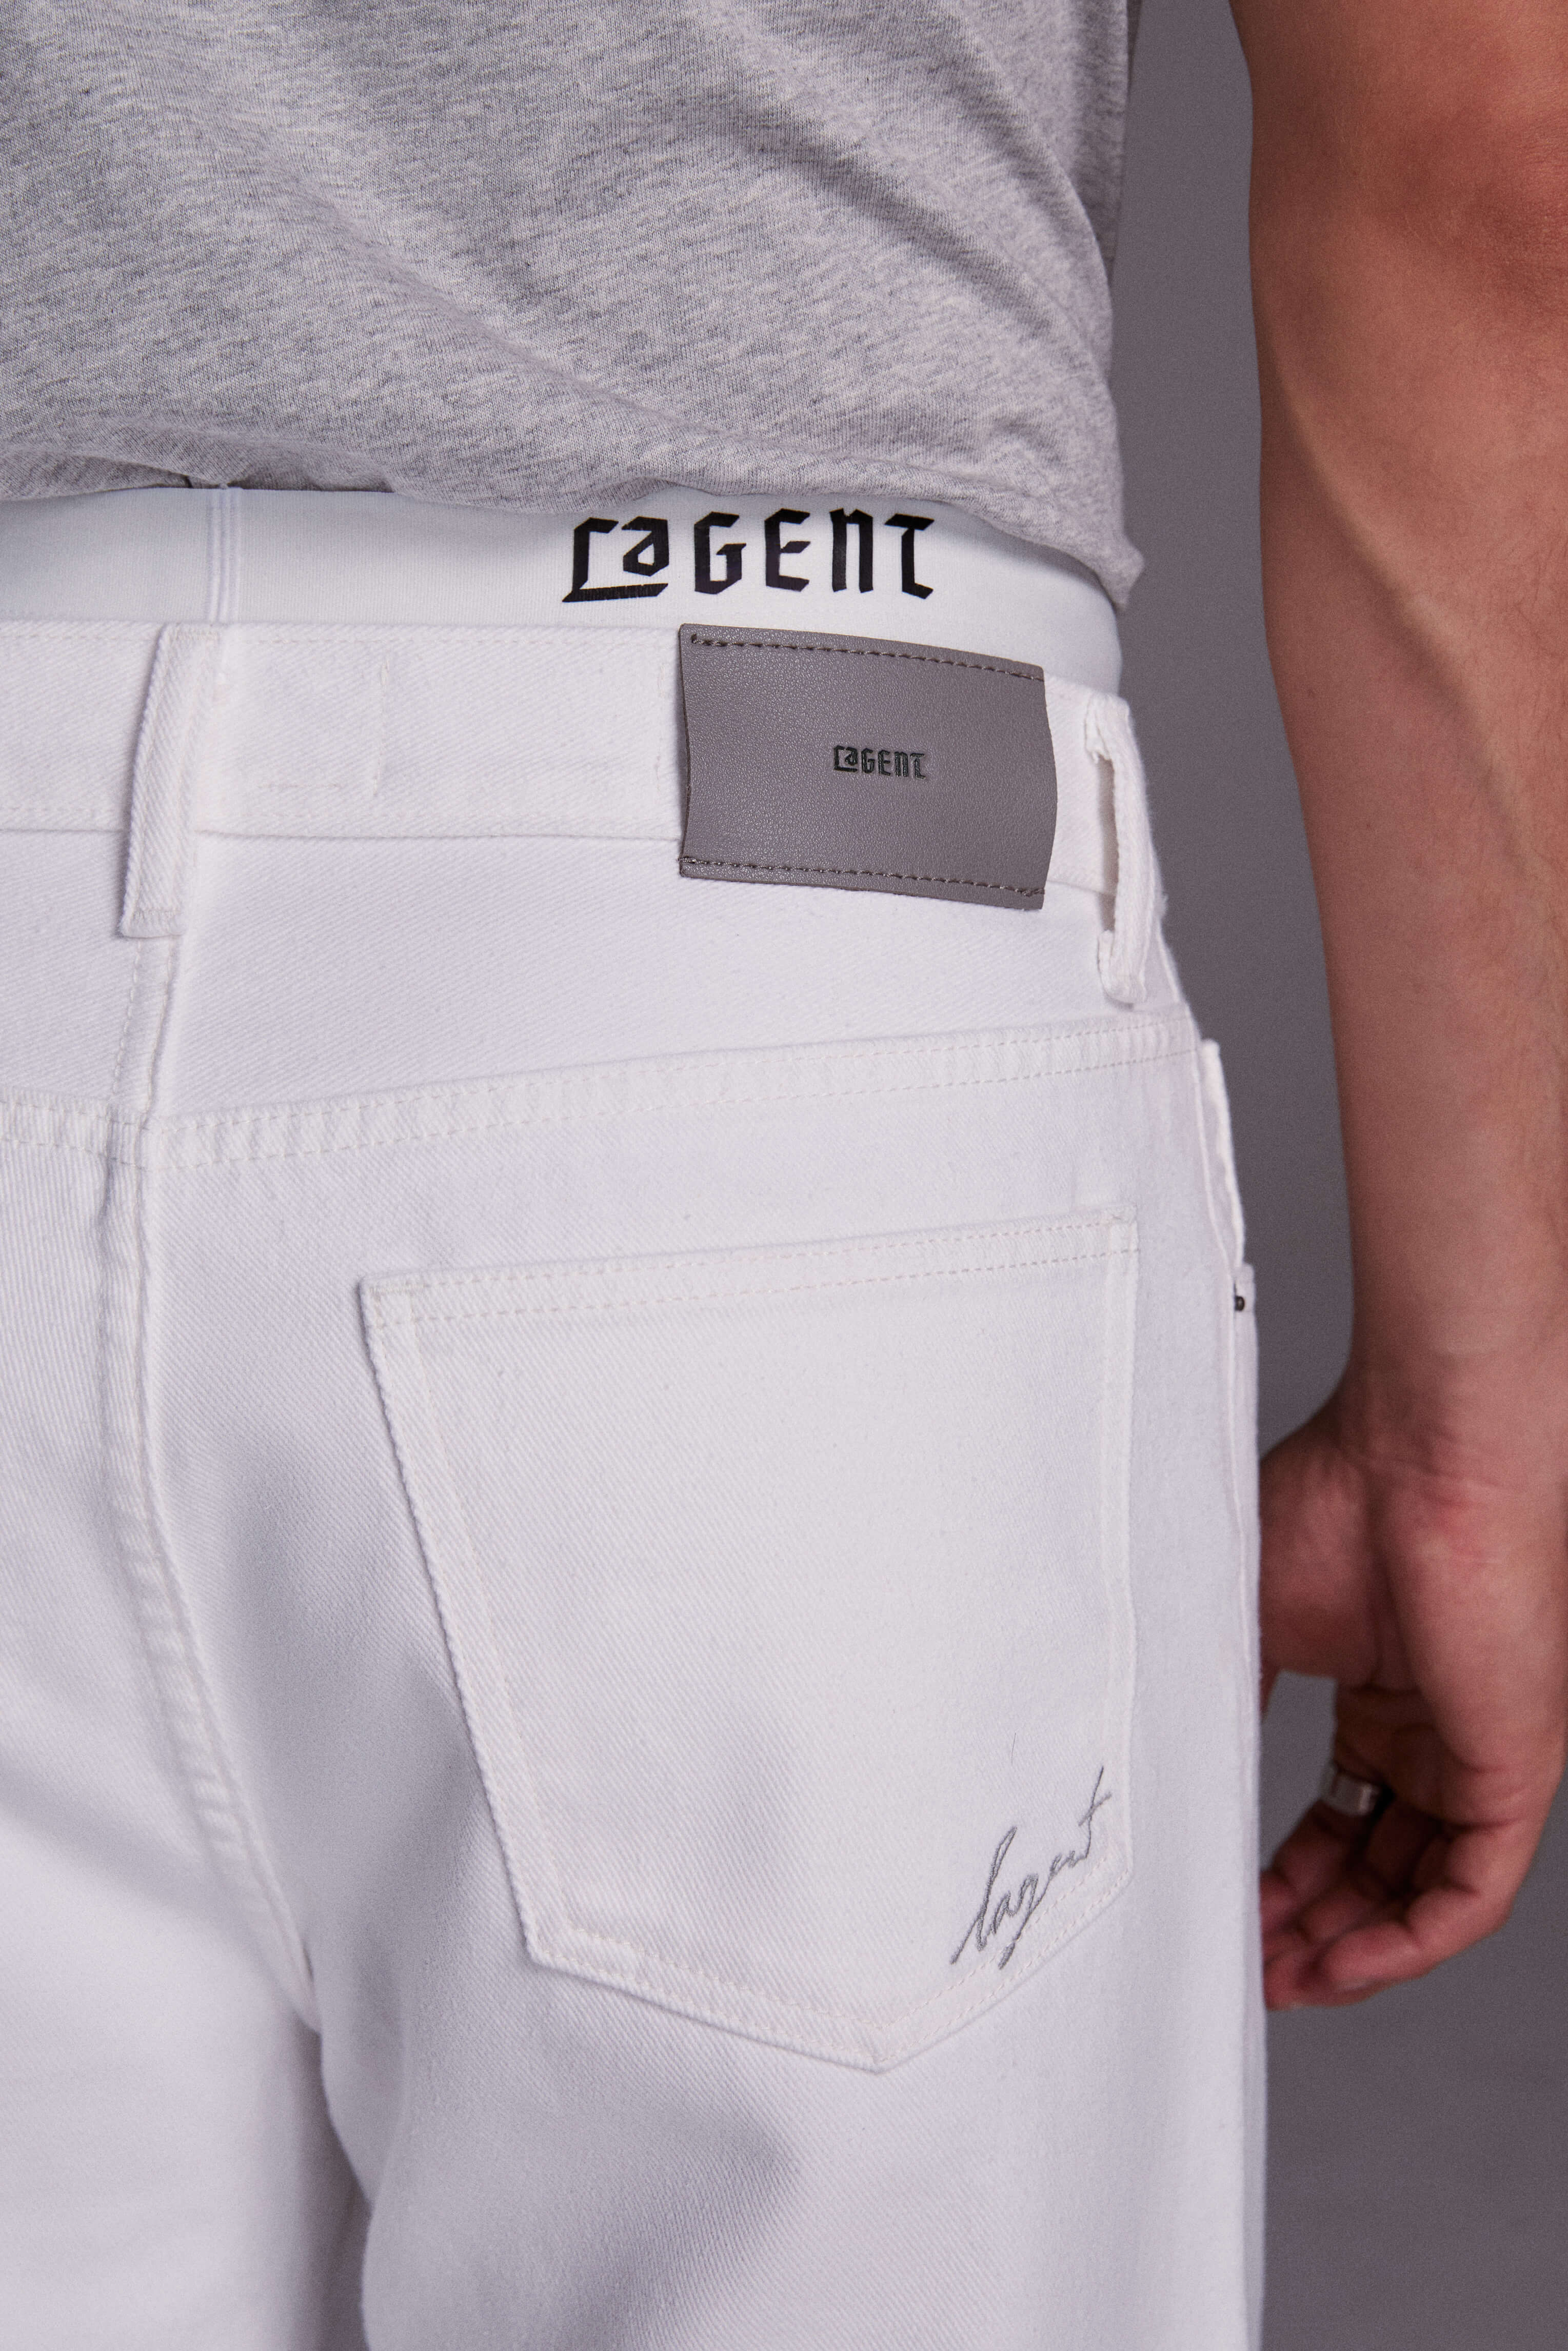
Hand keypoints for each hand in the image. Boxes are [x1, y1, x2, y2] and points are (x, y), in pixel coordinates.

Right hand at [1258, 1357, 1567, 2008]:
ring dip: (1352, 1951)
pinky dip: (1406, 1943)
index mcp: (1379, 1695)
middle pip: (1377, 1869)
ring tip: (1282, 1981)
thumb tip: (1169, 1779)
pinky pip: (1470, 1894)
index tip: (1229, 1916)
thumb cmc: (1338, 1504)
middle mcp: (1433, 1734)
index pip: (1338, 1819)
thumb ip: (1223, 1706)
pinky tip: (1343, 1965)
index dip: (1284, 1879)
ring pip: (1422, 1894)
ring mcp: (1476, 1756)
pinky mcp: (1516, 1772)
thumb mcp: (1248, 1622)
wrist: (1422, 1457)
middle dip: (1311, 1929)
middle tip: (1249, 1967)